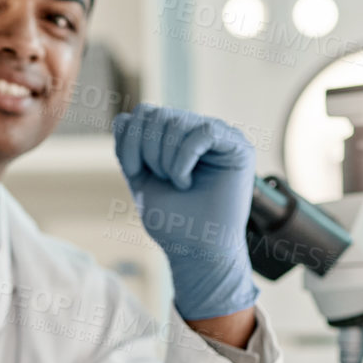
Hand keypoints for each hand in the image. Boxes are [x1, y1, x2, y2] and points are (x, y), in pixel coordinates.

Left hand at [112, 105, 258, 321]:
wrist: (196, 250)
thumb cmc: (173, 220)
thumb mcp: (140, 178)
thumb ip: (131, 147)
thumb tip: (124, 117)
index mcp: (177, 137)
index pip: (144, 113)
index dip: (131, 140)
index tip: (135, 172)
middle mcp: (199, 131)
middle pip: (157, 114)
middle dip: (148, 151)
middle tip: (162, 180)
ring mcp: (220, 136)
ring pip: (178, 122)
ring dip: (166, 160)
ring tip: (178, 184)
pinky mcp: (238, 147)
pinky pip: (204, 132)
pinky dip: (184, 159)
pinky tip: (187, 181)